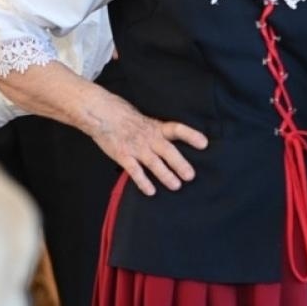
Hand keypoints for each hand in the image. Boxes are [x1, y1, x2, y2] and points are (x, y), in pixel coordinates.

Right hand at [86, 96, 207, 196]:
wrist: (102, 114)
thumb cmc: (125, 117)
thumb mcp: (146, 120)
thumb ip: (158, 132)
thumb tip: (175, 142)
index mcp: (156, 127)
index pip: (177, 129)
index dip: (191, 135)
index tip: (204, 143)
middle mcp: (149, 137)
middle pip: (167, 150)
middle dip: (180, 163)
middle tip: (190, 176)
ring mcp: (136, 147)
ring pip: (153, 163)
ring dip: (165, 175)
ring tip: (176, 186)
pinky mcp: (123, 155)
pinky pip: (134, 171)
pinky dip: (142, 181)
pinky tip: (150, 191)